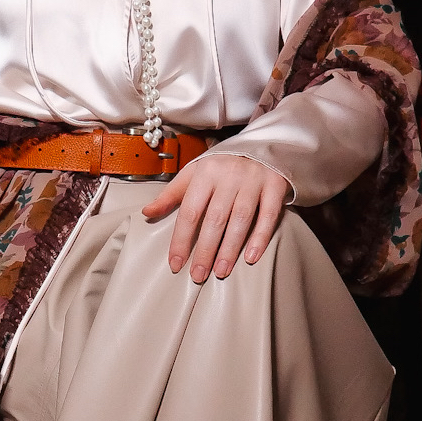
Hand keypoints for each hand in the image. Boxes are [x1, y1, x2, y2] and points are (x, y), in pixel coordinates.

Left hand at [141, 153, 289, 281]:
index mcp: (205, 173)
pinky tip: (251, 258)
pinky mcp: (275, 185)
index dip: (181, 239)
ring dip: (230, 248)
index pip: (190, 211)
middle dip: (205, 250)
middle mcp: (229, 175)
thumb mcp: (194, 174)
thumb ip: (171, 195)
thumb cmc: (221, 167)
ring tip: (221, 272)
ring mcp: (253, 180)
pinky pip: (268, 215)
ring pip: (240, 219)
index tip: (176, 264)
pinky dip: (260, 237)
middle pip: (214, 218)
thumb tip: (146, 212)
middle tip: (198, 275)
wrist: (262, 145)